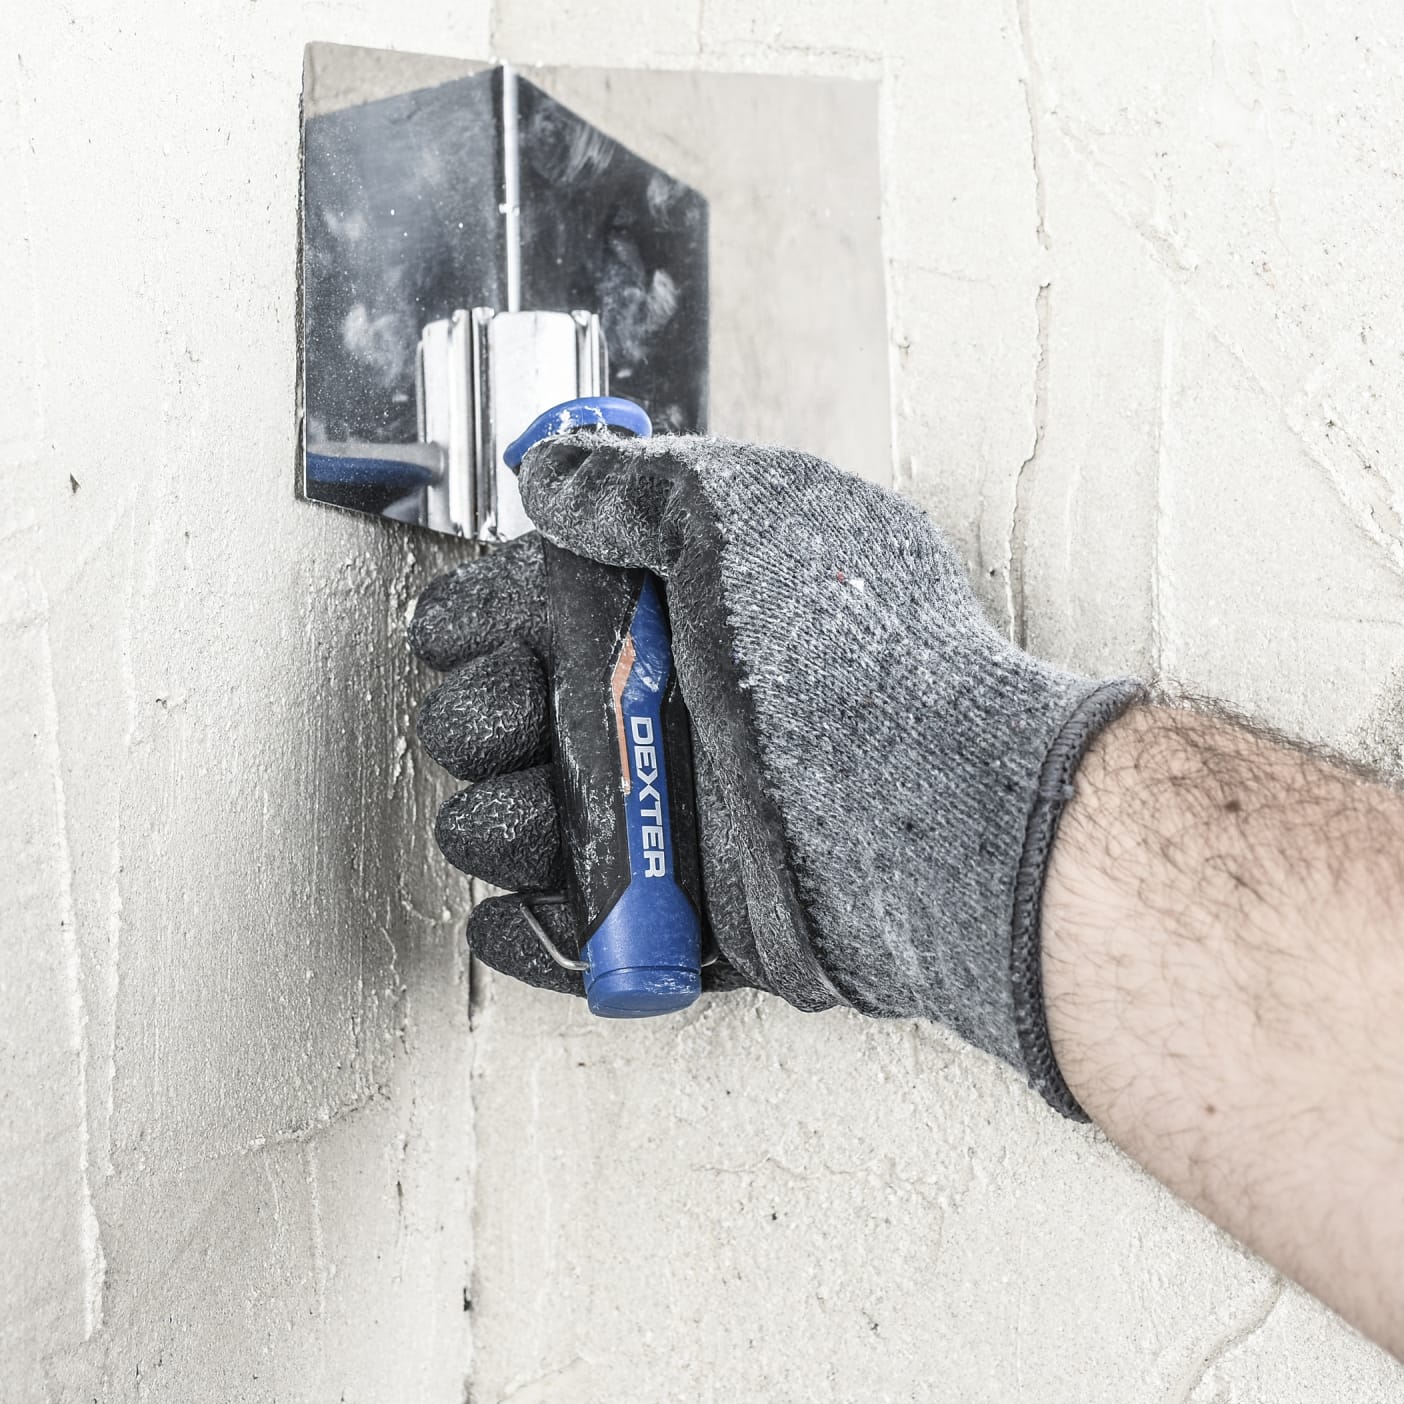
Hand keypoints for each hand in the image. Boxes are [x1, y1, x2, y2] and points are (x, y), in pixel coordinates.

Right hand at [410, 433, 1136, 1110]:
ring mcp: (653, 814)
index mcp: (660, 615)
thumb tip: (554, 470)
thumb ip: (633, 485)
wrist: (930, 814)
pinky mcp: (666, 915)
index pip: (510, 608)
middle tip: (526, 714)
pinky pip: (551, 932)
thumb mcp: (742, 515)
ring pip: (496, 824)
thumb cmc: (857, 656)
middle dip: (476, 716)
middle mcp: (653, 710)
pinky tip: (552, 899)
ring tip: (547, 814)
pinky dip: (531, 928)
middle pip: (481, 715)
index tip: (479, 630)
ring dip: (493, 821)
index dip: (473, 618)